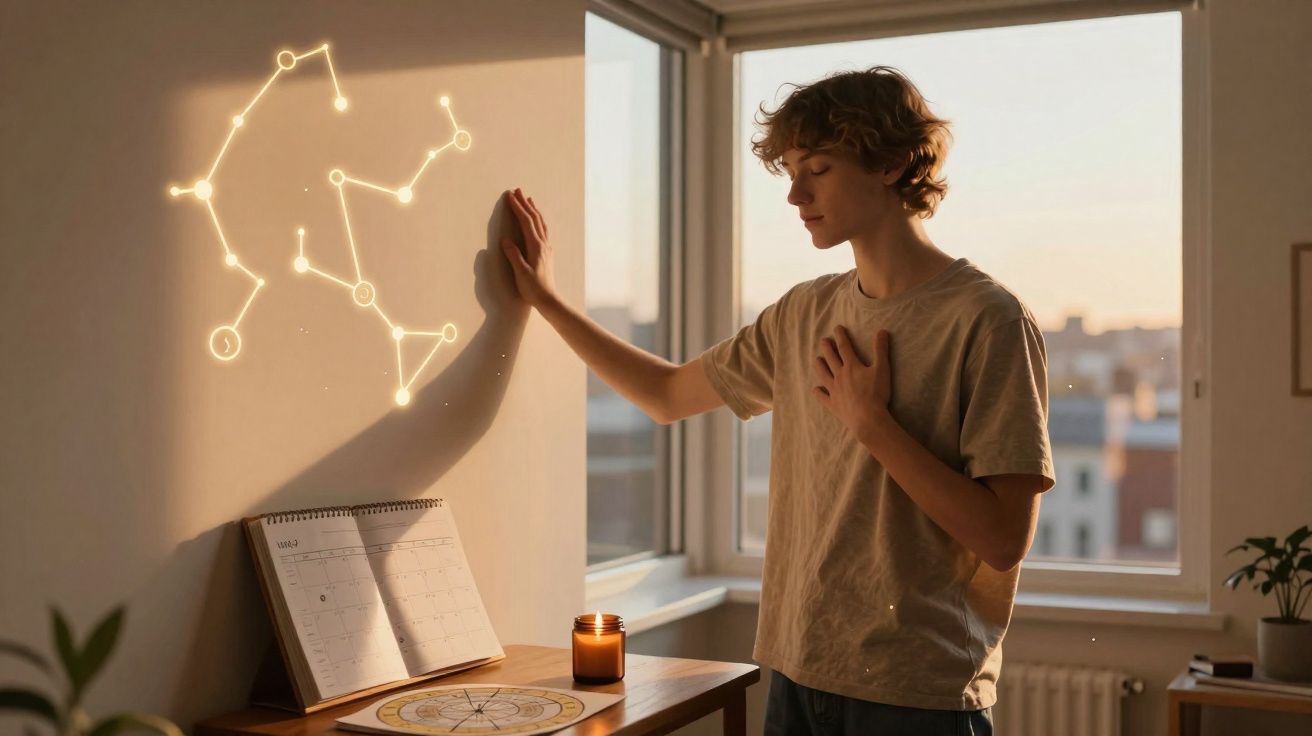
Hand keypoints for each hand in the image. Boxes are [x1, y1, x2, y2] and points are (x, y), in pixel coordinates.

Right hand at [500, 188, 557, 308]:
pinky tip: (537, 219)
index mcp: (536, 246)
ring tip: (528, 199)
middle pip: (534, 218)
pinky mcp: (547, 252)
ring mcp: (547, 247)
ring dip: (534, 209)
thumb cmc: (533, 289)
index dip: (517, 208)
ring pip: (541, 223)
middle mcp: (543, 244)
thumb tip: (506, 240)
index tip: (509, 196)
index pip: (526, 222)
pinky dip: (539, 220)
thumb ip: (514, 255)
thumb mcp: (521, 273)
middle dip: (525, 203)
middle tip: (517, 190)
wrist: (549, 300)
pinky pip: (544, 230)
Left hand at [812, 326, 892, 438]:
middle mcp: (839, 376)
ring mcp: (834, 390)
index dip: (841, 336)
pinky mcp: (833, 404)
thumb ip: (881, 350)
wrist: (867, 418)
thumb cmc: (876, 393)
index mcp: (851, 366)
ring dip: (820, 366)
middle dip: (827, 348)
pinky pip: (823, 397)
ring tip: (817, 360)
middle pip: (831, 359)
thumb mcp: (882, 369)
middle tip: (823, 341)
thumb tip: (882, 331)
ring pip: (823, 375)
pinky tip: (815, 389)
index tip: (837, 328)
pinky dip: (818, 393)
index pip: (844, 347)